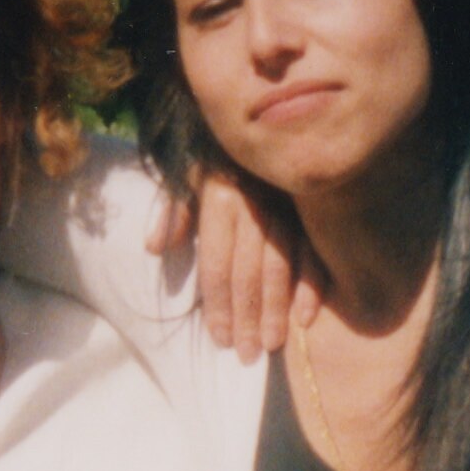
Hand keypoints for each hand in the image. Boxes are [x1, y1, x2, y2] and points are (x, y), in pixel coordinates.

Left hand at [144, 170, 320, 362]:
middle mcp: (254, 205)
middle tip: (245, 355)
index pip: (217, 264)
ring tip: (271, 345)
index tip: (219, 338)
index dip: (217, 305)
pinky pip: (315, 253)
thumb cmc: (216, 154)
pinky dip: (312, 286)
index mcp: (219, 198)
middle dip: (246, 319)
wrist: (261, 114)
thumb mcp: (186, 173)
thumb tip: (154, 248)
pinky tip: (305, 317)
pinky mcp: (314, 210)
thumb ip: (173, 211)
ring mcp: (288, 208)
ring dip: (276, 311)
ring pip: (281, 268)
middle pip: (248, 274)